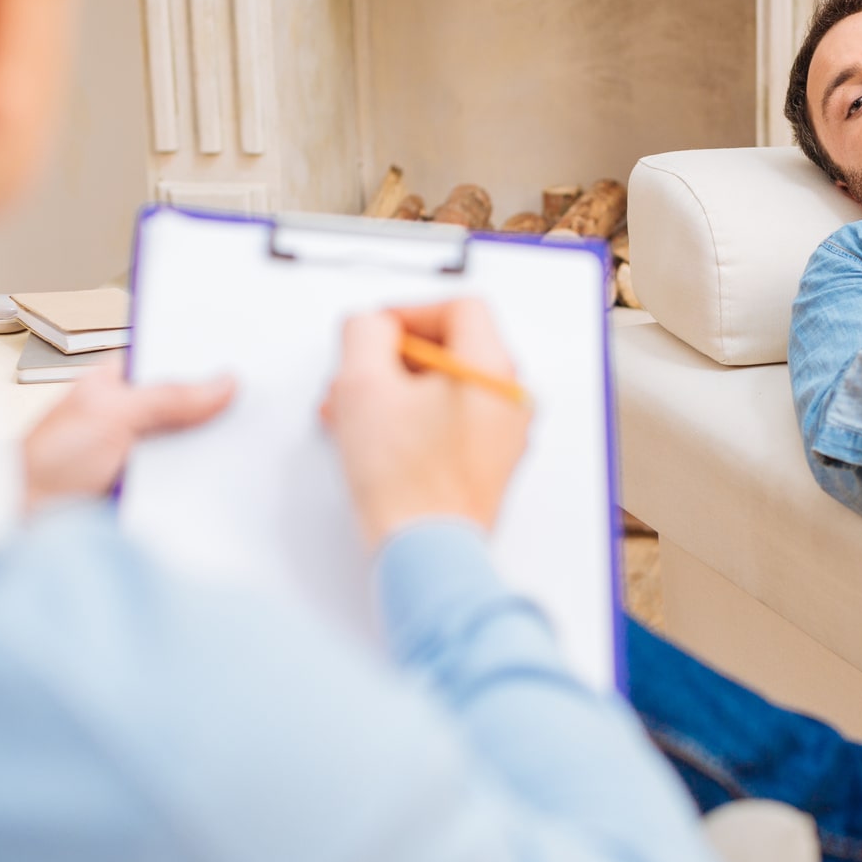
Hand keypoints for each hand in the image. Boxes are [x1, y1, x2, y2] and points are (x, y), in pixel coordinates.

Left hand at [21, 367, 233, 512]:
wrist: (26, 516)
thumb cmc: (48, 460)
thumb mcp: (112, 414)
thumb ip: (168, 397)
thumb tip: (222, 383)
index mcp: (120, 380)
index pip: (175, 359)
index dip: (208, 361)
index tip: (246, 363)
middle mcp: (134, 413)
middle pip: (190, 403)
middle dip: (216, 408)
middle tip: (253, 406)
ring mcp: (143, 450)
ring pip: (192, 442)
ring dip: (210, 447)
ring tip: (244, 444)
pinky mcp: (150, 485)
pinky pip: (187, 477)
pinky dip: (202, 478)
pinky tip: (222, 477)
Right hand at [321, 299, 531, 549]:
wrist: (425, 552)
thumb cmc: (405, 482)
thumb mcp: (362, 384)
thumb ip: (364, 333)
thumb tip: (372, 327)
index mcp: (492, 370)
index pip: (459, 309)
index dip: (408, 313)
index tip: (376, 333)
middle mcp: (508, 400)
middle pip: (452, 350)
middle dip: (393, 359)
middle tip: (359, 375)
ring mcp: (502, 436)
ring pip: (445, 389)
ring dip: (395, 391)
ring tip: (353, 412)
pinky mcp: (488, 465)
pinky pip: (451, 423)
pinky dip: (413, 420)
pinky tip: (373, 438)